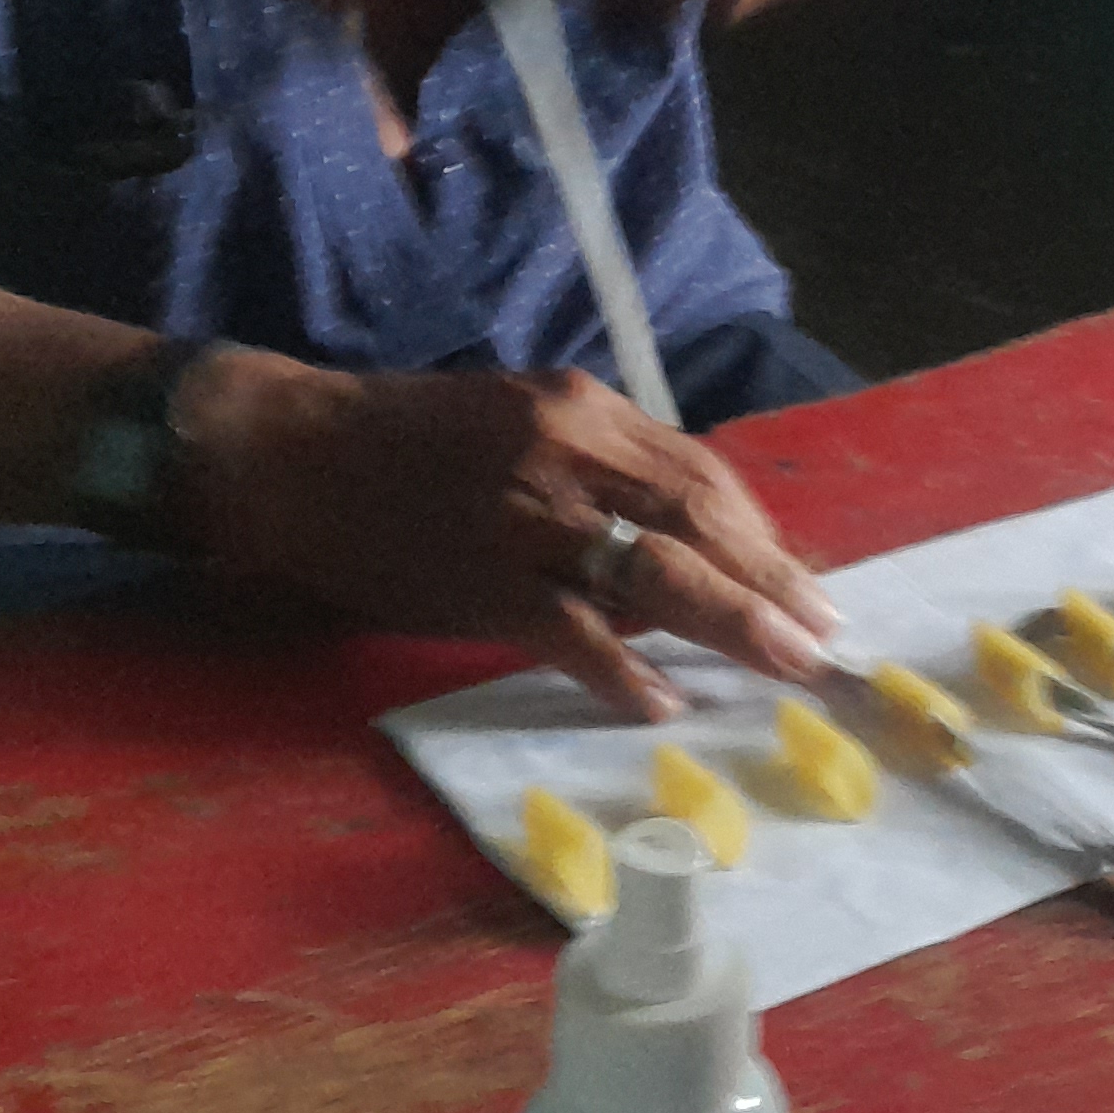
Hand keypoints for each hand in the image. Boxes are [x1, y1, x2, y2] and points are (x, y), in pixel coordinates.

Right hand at [177, 351, 836, 716]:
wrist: (291, 456)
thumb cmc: (411, 446)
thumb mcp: (522, 428)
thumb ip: (603, 478)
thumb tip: (684, 556)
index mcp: (584, 410)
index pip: (701, 475)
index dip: (759, 535)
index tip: (801, 583)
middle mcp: (567, 452)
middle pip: (697, 521)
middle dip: (770, 582)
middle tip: (822, 637)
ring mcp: (526, 518)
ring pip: (654, 573)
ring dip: (731, 623)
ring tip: (784, 665)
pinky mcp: (481, 581)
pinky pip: (571, 631)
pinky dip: (622, 670)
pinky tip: (663, 702)